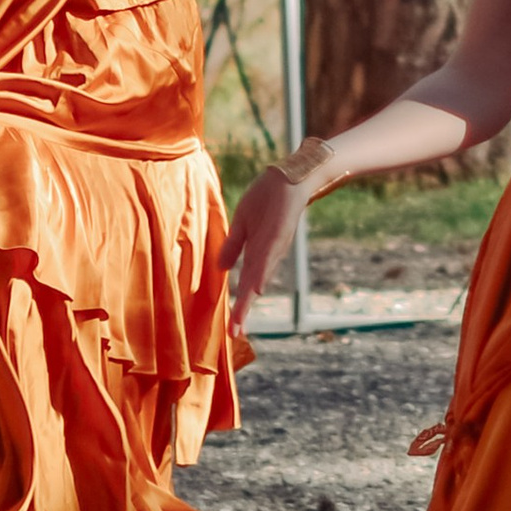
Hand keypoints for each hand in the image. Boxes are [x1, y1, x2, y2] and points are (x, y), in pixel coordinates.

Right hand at [223, 143, 346, 322]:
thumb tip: (221, 270)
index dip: (238, 308)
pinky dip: (262, 272)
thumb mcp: (242, 223)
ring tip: (240, 318)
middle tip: (234, 333)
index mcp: (256, 253)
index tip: (231, 331)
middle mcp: (267, 254)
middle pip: (253, 288)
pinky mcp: (280, 231)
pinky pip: (268, 255)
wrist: (289, 176)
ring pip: (260, 276)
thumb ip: (233, 246)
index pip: (245, 286)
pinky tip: (255, 287)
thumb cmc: (267, 199)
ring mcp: (274, 244)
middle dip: (243, 311)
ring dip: (250, 298)